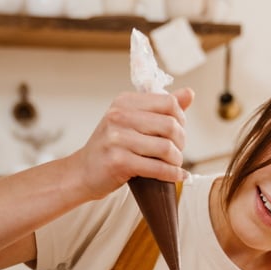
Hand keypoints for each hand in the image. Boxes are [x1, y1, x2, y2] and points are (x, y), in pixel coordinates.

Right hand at [69, 88, 194, 200]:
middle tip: (177, 151)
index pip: (168, 102)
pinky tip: (177, 176)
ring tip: (174, 164)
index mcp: (124, 102)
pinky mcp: (119, 162)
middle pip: (170, 125)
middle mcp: (119, 116)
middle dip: (181, 141)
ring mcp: (117, 139)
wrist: (81, 172)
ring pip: (166, 147)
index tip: (178, 131)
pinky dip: (172, 174)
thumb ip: (159, 108)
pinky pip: (157, 168)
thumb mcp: (131, 121)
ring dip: (177, 160)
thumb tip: (189, 93)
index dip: (180, 118)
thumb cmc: (109, 148)